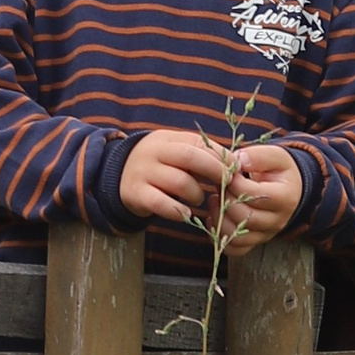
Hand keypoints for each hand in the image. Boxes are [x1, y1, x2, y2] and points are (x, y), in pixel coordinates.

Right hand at [117, 130, 232, 226]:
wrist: (118, 176)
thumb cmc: (160, 166)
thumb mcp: (175, 153)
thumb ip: (201, 154)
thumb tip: (236, 163)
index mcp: (167, 139)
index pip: (198, 142)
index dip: (220, 156)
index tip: (235, 170)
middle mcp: (153, 152)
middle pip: (189, 156)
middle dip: (214, 171)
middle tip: (227, 185)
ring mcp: (142, 172)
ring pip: (179, 182)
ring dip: (196, 194)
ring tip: (198, 199)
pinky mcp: (135, 194)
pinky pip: (161, 203)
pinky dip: (178, 211)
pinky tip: (186, 215)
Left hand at [220, 144, 303, 251]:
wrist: (288, 188)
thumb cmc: (278, 170)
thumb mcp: (275, 156)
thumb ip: (258, 156)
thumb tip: (238, 161)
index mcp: (285, 197)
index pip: (253, 194)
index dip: (234, 182)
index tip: (229, 173)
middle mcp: (278, 220)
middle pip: (244, 217)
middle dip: (225, 199)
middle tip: (220, 186)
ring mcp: (266, 234)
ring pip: (236, 237)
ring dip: (218, 218)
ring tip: (216, 200)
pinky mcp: (255, 242)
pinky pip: (235, 249)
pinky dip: (220, 236)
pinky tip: (216, 217)